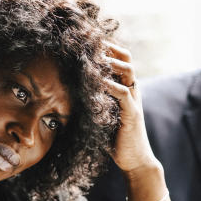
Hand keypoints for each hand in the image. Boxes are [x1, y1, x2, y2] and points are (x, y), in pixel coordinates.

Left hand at [101, 43, 159, 174]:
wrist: (134, 160)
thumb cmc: (115, 140)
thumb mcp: (100, 115)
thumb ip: (91, 102)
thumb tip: (67, 93)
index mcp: (124, 88)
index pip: (119, 59)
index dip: (107, 48)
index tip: (88, 40)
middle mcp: (132, 90)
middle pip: (126, 58)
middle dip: (109, 47)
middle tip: (90, 41)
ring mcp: (133, 100)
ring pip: (127, 70)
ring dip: (110, 62)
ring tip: (94, 56)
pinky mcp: (132, 114)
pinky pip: (123, 93)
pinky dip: (111, 85)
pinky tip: (98, 81)